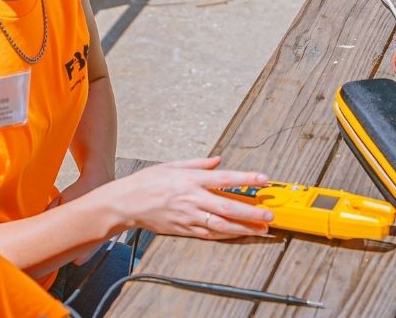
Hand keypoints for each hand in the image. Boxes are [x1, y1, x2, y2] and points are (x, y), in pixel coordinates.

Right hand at [103, 157, 273, 238]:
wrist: (126, 203)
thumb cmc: (149, 181)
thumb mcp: (174, 164)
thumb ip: (199, 163)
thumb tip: (219, 160)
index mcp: (192, 179)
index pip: (225, 179)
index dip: (246, 179)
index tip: (263, 179)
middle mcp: (193, 199)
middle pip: (227, 206)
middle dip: (250, 212)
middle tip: (269, 214)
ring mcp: (188, 217)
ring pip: (220, 224)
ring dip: (242, 227)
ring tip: (260, 228)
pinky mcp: (183, 230)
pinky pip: (208, 234)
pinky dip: (225, 235)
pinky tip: (238, 234)